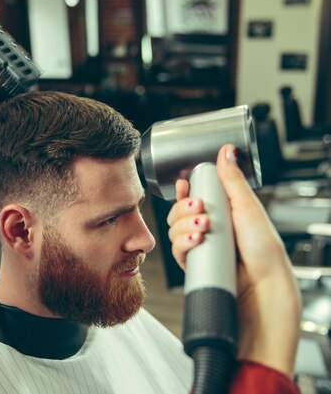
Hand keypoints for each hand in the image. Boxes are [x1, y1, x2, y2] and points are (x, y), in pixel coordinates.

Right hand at [166, 144, 300, 377]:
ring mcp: (201, 248)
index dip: (186, 191)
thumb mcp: (247, 207)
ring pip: (174, 230)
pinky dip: (182, 244)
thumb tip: (226, 151)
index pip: (195, 196)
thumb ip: (231, 180)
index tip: (185, 185)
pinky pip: (176, 250)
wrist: (263, 287)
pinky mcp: (194, 265)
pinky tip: (195, 243)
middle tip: (200, 209)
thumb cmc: (263, 251)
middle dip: (184, 209)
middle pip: (179, 212)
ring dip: (183, 226)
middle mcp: (210, 230)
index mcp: (223, 213)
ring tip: (203, 229)